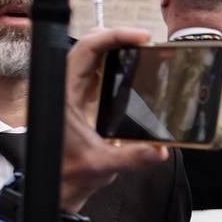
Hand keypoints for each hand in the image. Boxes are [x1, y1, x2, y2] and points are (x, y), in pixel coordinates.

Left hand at [61, 28, 170, 213]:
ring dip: (117, 47)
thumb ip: (133, 158)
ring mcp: (74, 91)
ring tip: (144, 49)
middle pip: (89, 46)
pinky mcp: (83, 98)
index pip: (85, 50)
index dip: (113, 37)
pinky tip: (135, 65)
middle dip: (118, 37)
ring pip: (92, 55)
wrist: (61, 185)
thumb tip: (160, 151)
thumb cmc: (74, 173)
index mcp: (65, 95)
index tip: (141, 38)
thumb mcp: (104, 165)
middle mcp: (67, 88)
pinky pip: (98, 69)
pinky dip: (115, 61)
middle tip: (147, 41)